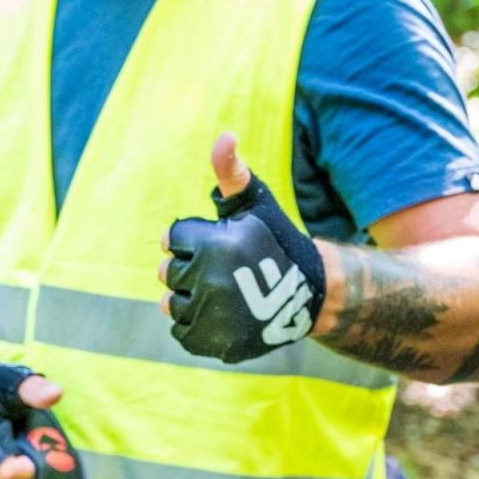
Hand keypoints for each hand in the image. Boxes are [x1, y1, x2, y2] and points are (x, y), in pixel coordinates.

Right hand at [0, 360, 62, 478]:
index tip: (40, 456)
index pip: (2, 471)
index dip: (27, 469)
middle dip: (25, 474)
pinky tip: (12, 460)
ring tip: (22, 453)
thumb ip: (33, 390)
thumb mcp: (11, 382)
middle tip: (35, 451)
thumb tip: (56, 393)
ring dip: (16, 478)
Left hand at [159, 133, 326, 363]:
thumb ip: (231, 172)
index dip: (191, 238)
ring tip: (216, 292)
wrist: (311, 293)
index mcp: (216, 244)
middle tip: (217, 269)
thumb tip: (224, 135)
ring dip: (186, 297)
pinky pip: (182, 333)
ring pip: (172, 304)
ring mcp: (214, 316)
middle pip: (167, 272)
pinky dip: (193, 325)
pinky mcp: (218, 343)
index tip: (214, 242)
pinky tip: (216, 313)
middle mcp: (212, 281)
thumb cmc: (276, 241)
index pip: (172, 238)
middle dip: (186, 267)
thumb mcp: (255, 204)